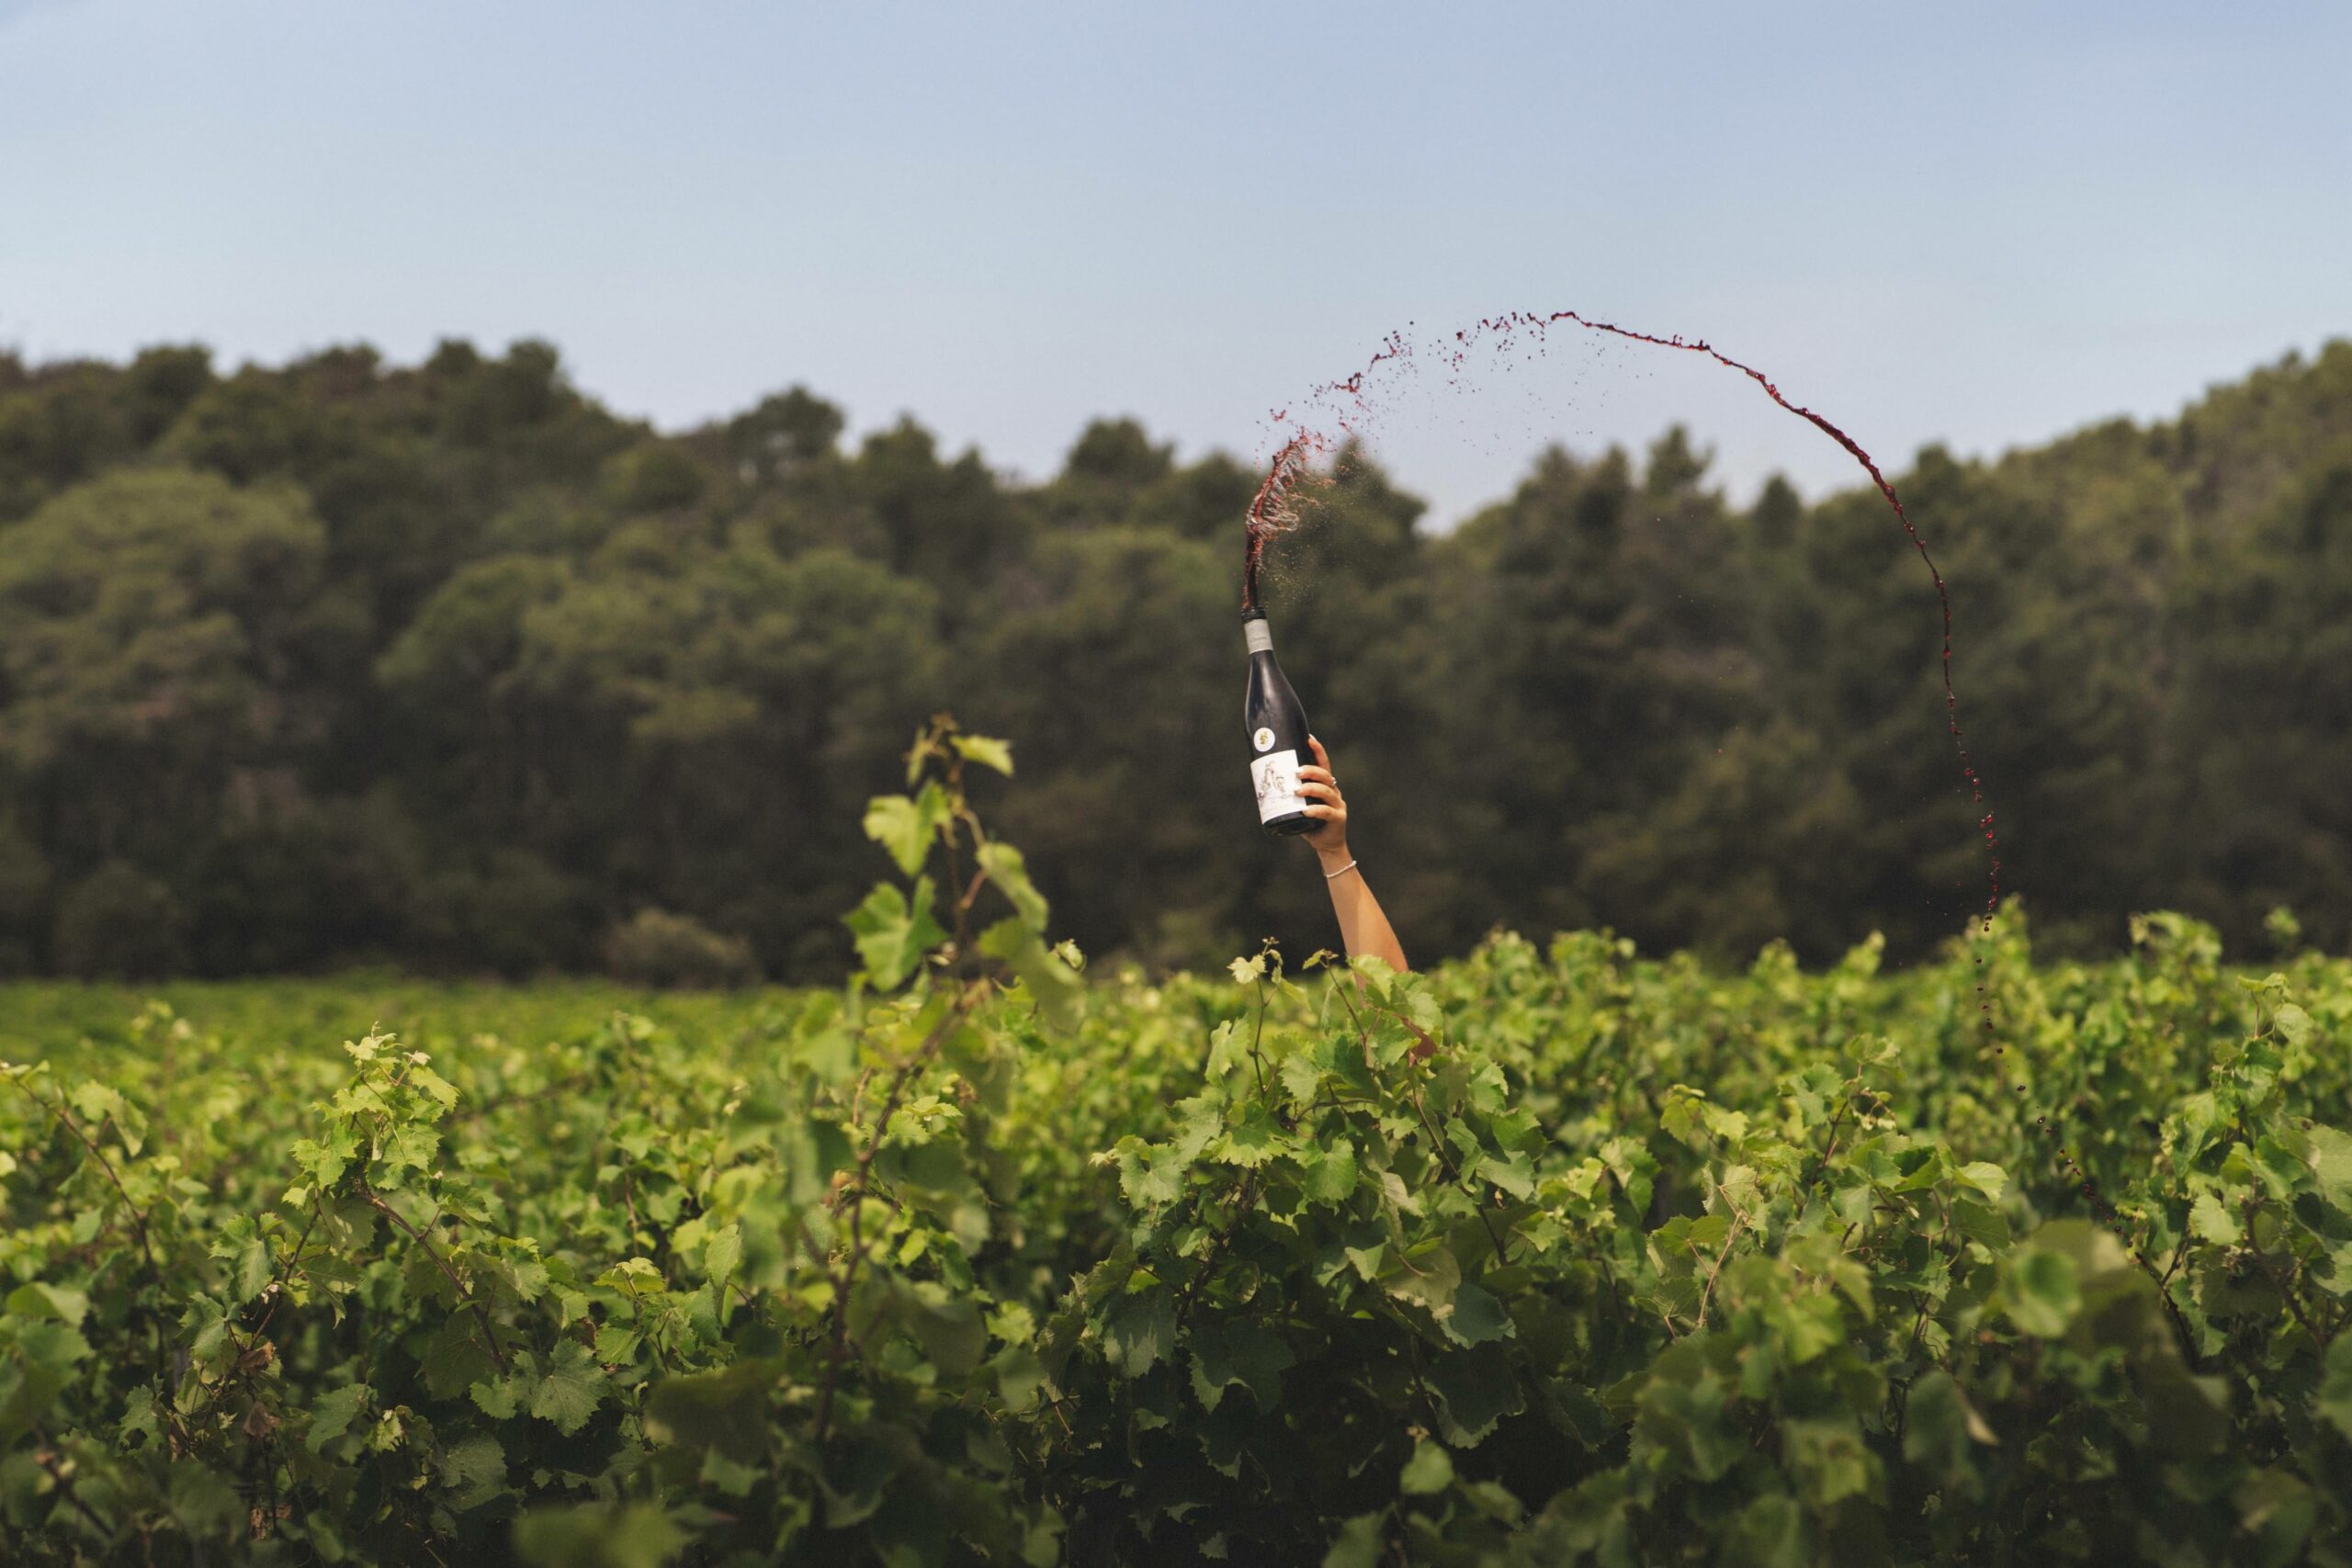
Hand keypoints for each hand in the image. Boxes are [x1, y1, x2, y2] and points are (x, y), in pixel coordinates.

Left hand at [1297, 736, 1348, 859]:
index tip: (1309, 738)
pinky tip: (1305, 811)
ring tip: (1297, 791)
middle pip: (1325, 775)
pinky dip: (1315, 810)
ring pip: (1326, 791)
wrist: (1326, 845)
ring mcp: (1338, 805)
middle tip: (1296, 771)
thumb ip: (1290, 796)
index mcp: (1326, 786)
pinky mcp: (1338, 819)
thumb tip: (1264, 784)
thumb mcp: (1300, 806)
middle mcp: (1334, 792)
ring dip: (1310, 789)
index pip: (1324, 764)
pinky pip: (1326, 812)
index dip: (1318, 751)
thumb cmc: (1310, 823)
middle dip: (1311, 770)